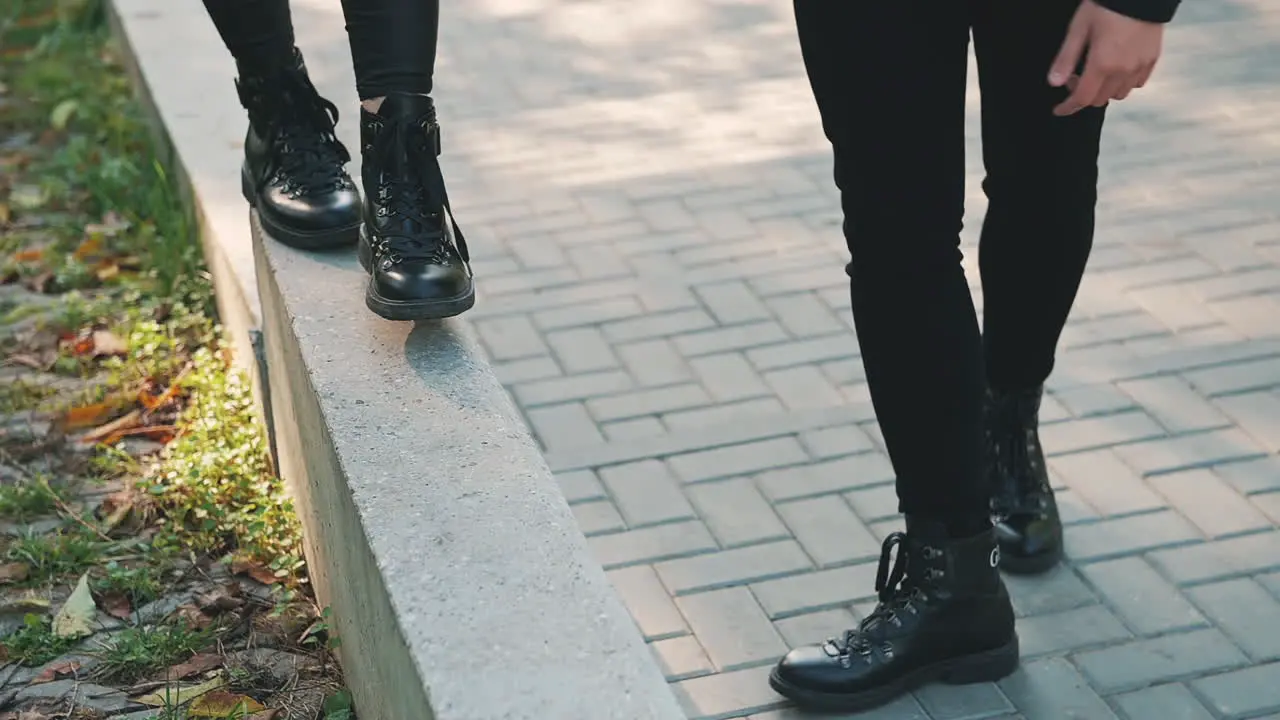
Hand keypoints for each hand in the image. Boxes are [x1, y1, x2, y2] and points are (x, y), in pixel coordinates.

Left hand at [1049, 0, 1164, 115]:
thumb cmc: (1106, 5)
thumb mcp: (1079, 28)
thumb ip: (1066, 58)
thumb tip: (1054, 82)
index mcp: (1102, 64)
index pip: (1082, 98)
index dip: (1068, 107)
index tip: (1058, 109)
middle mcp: (1123, 70)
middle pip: (1100, 99)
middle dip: (1083, 94)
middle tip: (1075, 76)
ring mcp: (1140, 66)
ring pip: (1119, 94)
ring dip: (1104, 91)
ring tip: (1097, 71)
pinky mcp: (1153, 59)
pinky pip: (1137, 83)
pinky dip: (1124, 83)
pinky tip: (1116, 69)